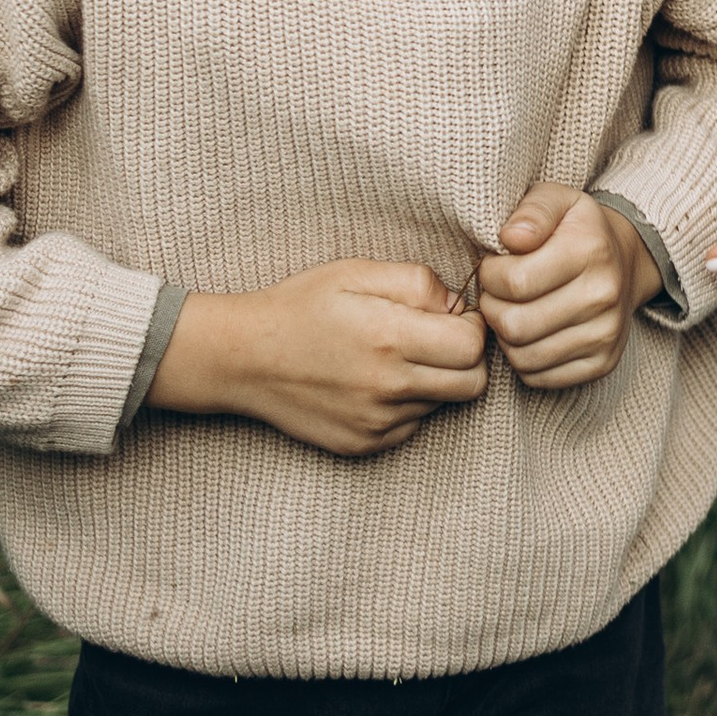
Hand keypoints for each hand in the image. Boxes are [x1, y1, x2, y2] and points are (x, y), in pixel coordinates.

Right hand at [152, 262, 489, 455]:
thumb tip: (458, 304)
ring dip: (434, 381)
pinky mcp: (363, 444)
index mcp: (390, 338)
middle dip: (465, 359)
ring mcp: (375, 422)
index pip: (472, 345)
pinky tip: (375, 382)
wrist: (243, 359)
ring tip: (397, 357)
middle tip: (437, 339)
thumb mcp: (357, 271)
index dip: (471, 326)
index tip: (452, 316)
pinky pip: (411, 426)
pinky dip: (406, 405)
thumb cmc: (302, 306)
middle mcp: (388, 387)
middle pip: (472, 383)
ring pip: (442, 404)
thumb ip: (417, 282)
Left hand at [476, 183, 657, 388]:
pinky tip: (529, 333)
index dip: (489, 275)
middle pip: (515, 324)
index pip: (514, 282)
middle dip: (492, 307)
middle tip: (497, 292)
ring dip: (505, 336)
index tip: (494, 265)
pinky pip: (539, 376)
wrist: (625, 261)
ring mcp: (605, 335)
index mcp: (590, 250)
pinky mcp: (601, 363)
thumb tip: (510, 238)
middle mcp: (603, 295)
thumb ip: (531, 211)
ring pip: (523, 356)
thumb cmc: (576, 230)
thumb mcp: (556, 201)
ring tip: (512, 310)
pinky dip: (523, 359)